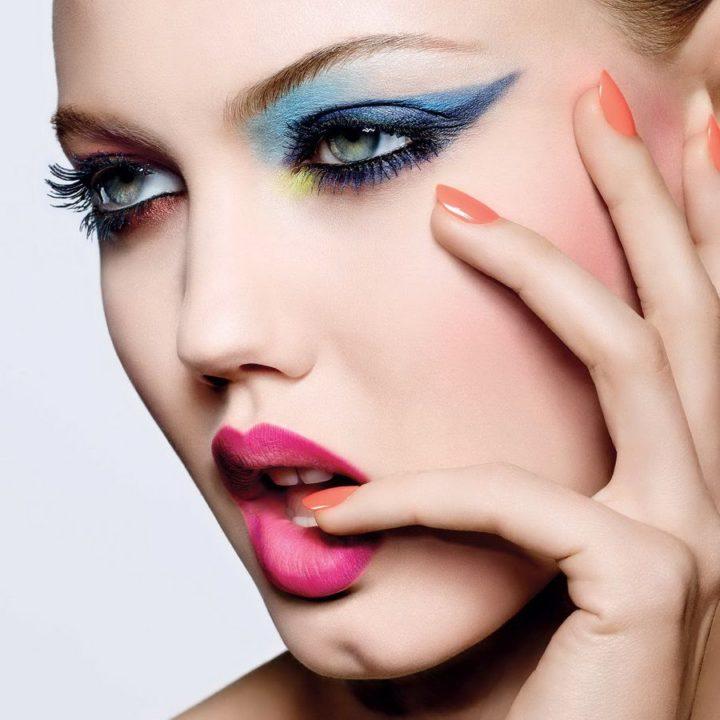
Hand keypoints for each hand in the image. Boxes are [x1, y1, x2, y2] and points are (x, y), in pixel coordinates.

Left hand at [303, 72, 719, 719]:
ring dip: (548, 263)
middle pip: (685, 304)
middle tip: (603, 98)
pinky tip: (330, 521)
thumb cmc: (534, 699)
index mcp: (684, 478)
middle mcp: (712, 490)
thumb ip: (494, 495)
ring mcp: (697, 531)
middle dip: (652, 190)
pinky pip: (508, 497)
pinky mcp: (647, 576)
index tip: (674, 134)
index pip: (689, 327)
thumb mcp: (512, 570)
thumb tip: (410, 442)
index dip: (688, 229)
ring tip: (454, 212)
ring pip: (629, 351)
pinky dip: (408, 502)